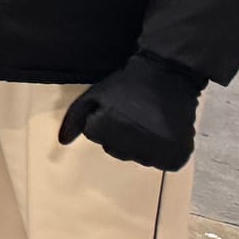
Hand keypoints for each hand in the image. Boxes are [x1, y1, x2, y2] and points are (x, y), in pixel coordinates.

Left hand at [57, 52, 202, 170]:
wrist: (166, 75)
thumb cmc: (128, 84)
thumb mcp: (94, 95)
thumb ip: (75, 119)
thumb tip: (63, 142)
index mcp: (106, 130)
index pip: (95, 136)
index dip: (104, 120)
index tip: (116, 107)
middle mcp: (129, 144)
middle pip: (116, 150)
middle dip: (120, 135)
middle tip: (133, 114)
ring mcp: (154, 152)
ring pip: (138, 157)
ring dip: (141, 145)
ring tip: (149, 121)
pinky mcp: (175, 156)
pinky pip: (163, 163)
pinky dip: (163, 152)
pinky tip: (163, 131)